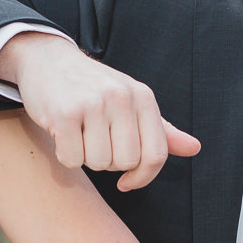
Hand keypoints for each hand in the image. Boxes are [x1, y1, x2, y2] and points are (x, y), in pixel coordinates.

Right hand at [0, 34, 200, 192]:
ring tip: (80, 135)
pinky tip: (63, 135)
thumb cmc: (92, 87)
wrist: (48, 61)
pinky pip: (73, 159)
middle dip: (109, 163)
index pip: (156, 155)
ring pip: (99, 163)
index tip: (127, 181)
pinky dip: (66, 156)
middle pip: (126, 162)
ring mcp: (93, 104)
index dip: (143, 177)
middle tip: (96, 143)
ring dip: (86, 158)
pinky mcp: (65, 114)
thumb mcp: (131, 101)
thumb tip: (194, 148)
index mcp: (143, 97)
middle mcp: (122, 98)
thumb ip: (161, 129)